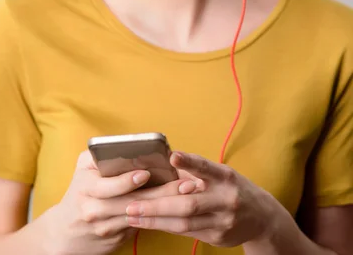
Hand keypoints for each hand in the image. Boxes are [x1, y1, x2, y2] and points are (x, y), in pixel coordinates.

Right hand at [42, 149, 198, 254]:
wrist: (64, 233)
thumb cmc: (80, 190)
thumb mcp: (83, 168)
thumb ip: (102, 154)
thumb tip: (130, 144)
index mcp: (87, 188)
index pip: (109, 186)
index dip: (127, 181)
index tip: (145, 173)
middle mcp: (95, 210)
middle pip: (133, 202)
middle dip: (163, 193)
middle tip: (187, 183)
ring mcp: (107, 228)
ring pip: (142, 216)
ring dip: (168, 206)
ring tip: (189, 194)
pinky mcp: (117, 240)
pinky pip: (141, 226)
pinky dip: (160, 216)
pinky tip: (180, 208)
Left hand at [125, 151, 276, 248]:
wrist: (262, 217)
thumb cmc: (233, 188)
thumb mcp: (221, 174)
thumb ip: (197, 170)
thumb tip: (165, 159)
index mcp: (226, 177)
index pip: (206, 168)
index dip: (190, 162)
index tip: (173, 157)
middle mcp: (226, 199)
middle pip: (188, 204)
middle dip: (157, 206)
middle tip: (132, 204)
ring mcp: (223, 221)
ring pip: (185, 223)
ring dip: (155, 220)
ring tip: (132, 215)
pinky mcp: (218, 237)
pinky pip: (188, 232)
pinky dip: (167, 227)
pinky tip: (148, 223)